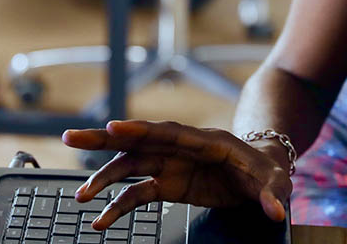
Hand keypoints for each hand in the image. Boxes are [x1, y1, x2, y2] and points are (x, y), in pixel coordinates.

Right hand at [62, 120, 292, 229]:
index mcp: (206, 141)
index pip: (168, 132)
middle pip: (137, 140)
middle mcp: (181, 149)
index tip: (113, 127)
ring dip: (104, 178)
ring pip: (130, 166)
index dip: (139, 129)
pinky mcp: (168, 184)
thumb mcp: (276, 181)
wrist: (261, 173)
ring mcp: (171, 165)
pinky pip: (137, 193)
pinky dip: (119, 206)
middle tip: (70, 137)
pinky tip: (101, 220)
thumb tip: (276, 212)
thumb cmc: (267, 170)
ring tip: (81, 196)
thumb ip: (273, 194)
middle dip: (104, 138)